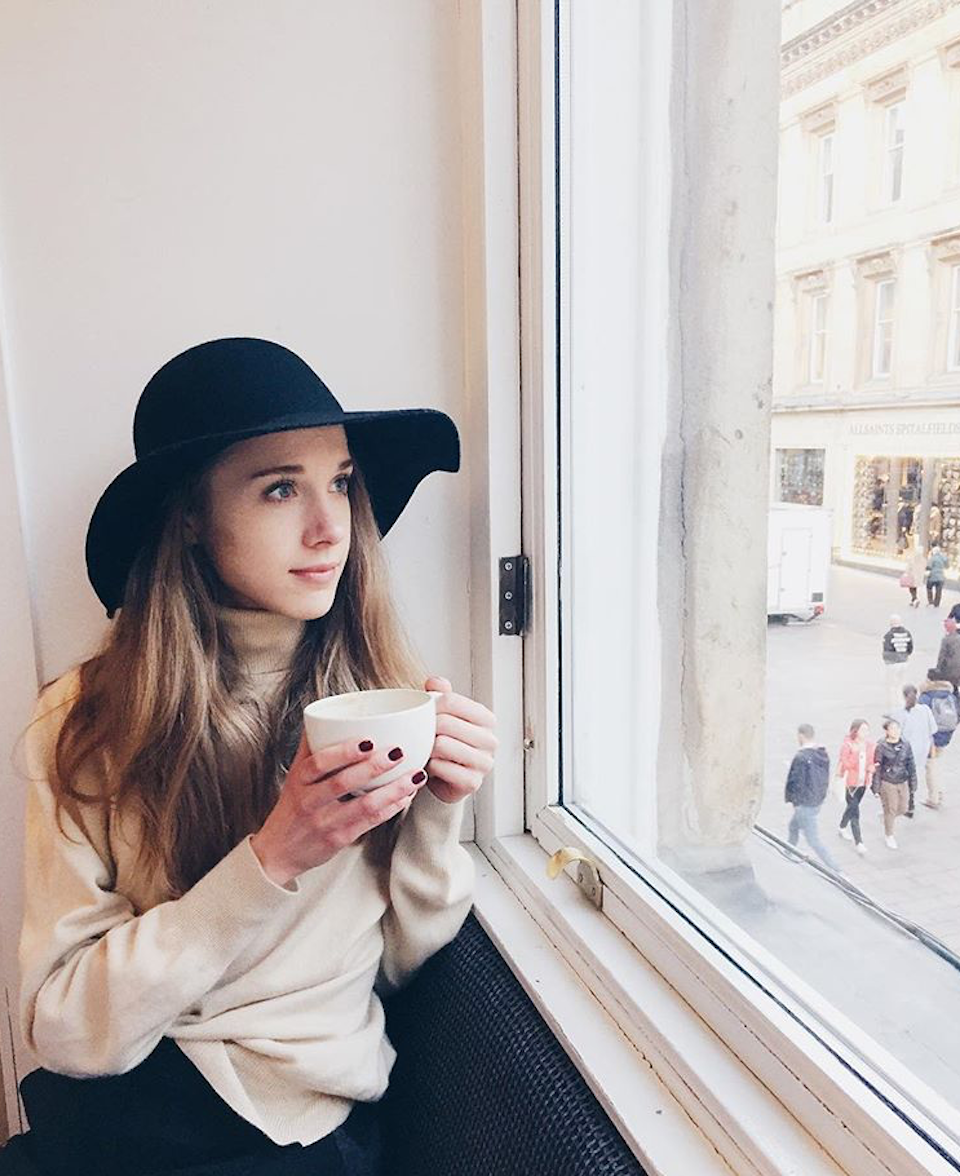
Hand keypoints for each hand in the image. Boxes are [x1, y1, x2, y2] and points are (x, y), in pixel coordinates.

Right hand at [250, 732, 427, 885]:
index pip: (319, 762)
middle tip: (399, 752)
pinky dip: (391, 808)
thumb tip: (324, 718)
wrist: (279, 852)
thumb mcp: (295, 777)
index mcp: (299, 780)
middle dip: (374, 767)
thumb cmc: (293, 808)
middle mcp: (310, 801)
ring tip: (416, 775)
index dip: (343, 751)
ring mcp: (325, 822)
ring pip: (363, 805)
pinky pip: (369, 823)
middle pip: (342, 782)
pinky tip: (406, 797)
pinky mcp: (339, 839)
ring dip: (393, 790)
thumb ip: (311, 749)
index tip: (368, 740)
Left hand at [423, 676, 497, 803]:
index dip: (430, 705)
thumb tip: (436, 682)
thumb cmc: (445, 743)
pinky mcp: (473, 782)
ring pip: (443, 745)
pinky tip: (430, 765)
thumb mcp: (443, 715)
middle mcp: (490, 739)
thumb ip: (441, 695)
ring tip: (425, 749)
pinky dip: (430, 766)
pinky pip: (442, 768)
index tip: (420, 712)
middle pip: (446, 722)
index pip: (452, 701)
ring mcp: (484, 762)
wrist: (444, 779)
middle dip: (426, 728)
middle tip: (419, 734)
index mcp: (486, 718)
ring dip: (427, 747)